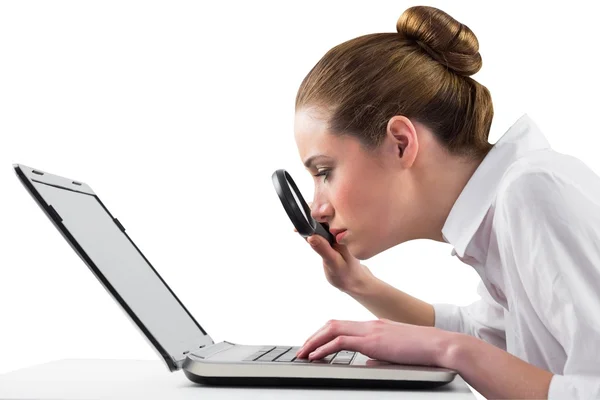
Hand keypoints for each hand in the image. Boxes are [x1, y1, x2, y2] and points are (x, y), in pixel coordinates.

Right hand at [293, 203, 372, 292]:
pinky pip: (316, 229)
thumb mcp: (334, 263)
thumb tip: (310, 236)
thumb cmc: (346, 273)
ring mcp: (333, 233)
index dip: (316, 213)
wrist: (351, 281)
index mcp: (344, 233)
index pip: (329, 216)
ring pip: (319, 221)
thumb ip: (323, 249)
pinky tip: (301, 231)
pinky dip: (308, 228)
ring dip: (308, 220)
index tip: (304, 216)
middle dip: (310, 214)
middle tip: (299, 223)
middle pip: (323, 214)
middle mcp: (339, 230)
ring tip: (298, 227)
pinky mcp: (327, 238)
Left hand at [295, 319, 447, 366]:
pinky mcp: (372, 341)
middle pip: (332, 324)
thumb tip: (367, 361)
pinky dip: (325, 348)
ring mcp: (370, 330)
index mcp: (374, 325)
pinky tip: (317, 357)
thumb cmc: (424, 350)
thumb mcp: (396, 350)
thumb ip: (379, 352)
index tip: (314, 345)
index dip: (324, 334)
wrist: (440, 346)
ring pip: (332, 329)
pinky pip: (341, 341)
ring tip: (303, 354)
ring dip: (314, 342)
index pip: (342, 324)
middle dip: (314, 337)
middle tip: (302, 350)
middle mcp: (369, 324)